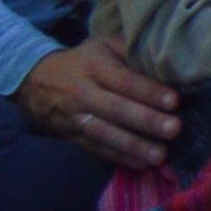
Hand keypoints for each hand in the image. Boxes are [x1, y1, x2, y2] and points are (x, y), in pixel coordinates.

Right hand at [11, 39, 182, 171]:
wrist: (35, 81)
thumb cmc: (83, 61)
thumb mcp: (103, 46)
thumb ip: (131, 52)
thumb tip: (168, 65)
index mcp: (95, 66)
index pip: (124, 80)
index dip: (149, 91)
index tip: (175, 101)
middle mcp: (83, 93)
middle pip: (116, 109)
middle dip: (146, 121)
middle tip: (175, 129)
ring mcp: (75, 117)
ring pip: (105, 134)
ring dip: (134, 146)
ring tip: (160, 155)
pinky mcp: (72, 137)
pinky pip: (97, 149)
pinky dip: (120, 158)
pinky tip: (142, 164)